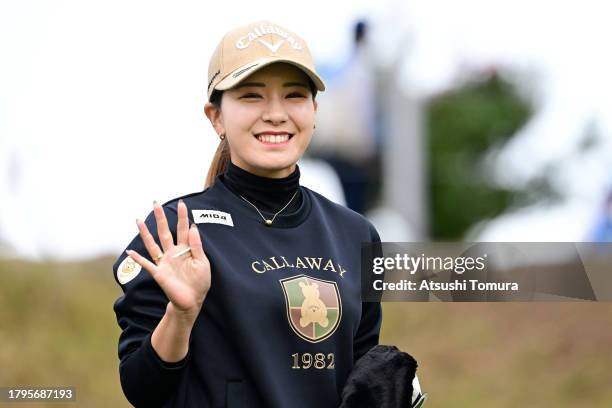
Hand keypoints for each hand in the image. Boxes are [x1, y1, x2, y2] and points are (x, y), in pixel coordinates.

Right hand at [127, 199, 210, 318]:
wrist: (192, 301)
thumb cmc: (199, 282)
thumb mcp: (203, 263)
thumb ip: (197, 246)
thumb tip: (193, 227)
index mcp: (185, 250)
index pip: (183, 229)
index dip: (182, 217)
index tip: (182, 204)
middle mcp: (172, 253)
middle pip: (165, 232)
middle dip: (161, 218)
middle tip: (155, 203)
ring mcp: (164, 262)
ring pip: (153, 244)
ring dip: (145, 233)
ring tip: (138, 220)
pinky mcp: (159, 273)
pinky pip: (146, 264)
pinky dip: (137, 258)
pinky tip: (129, 252)